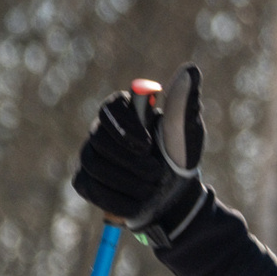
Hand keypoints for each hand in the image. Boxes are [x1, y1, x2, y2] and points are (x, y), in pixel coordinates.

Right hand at [71, 65, 207, 242]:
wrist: (176, 198)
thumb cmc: (180, 159)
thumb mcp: (186, 133)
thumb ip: (183, 104)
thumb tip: (191, 71)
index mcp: (125, 112)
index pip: (110, 108)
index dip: (124, 127)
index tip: (147, 146)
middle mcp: (102, 130)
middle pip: (99, 140)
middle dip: (132, 163)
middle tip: (157, 174)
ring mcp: (90, 154)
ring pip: (94, 165)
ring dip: (129, 183)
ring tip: (151, 189)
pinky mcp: (85, 180)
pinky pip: (90, 188)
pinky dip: (117, 200)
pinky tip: (137, 204)